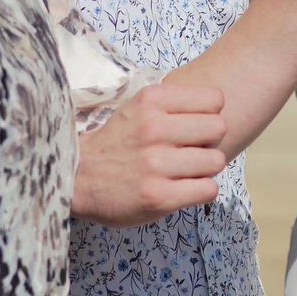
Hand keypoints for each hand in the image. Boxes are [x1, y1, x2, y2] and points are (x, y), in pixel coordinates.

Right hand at [70, 83, 227, 227]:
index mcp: (151, 101)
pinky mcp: (159, 196)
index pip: (215, 99)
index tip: (195, 125)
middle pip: (219, 128)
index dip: (209, 114)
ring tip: (185, 171)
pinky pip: (208, 189)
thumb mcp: (137, 108)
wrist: (76, 178)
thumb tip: (220, 109)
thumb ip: (172, 105)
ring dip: (205, 169)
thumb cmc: (116, 142)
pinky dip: (200, 191)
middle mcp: (153, 128)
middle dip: (210, 141)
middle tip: (192, 150)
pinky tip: (183, 188)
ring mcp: (156, 164)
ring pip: (216, 160)